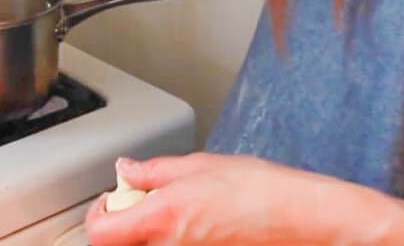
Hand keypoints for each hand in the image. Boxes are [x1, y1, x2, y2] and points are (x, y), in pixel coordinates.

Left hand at [84, 153, 403, 245]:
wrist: (304, 220)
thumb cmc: (262, 191)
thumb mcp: (200, 166)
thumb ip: (154, 172)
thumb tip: (127, 171)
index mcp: (161, 219)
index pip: (100, 233)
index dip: (98, 214)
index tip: (110, 199)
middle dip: (122, 225)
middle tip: (138, 204)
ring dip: (147, 232)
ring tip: (171, 213)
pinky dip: (170, 241)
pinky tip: (192, 225)